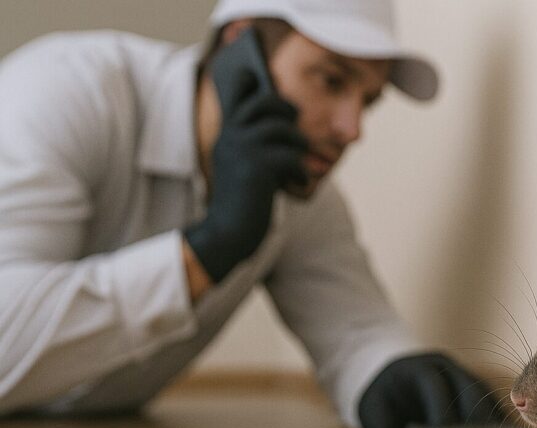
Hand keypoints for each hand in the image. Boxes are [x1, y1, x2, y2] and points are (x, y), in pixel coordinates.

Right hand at [184, 57, 308, 282]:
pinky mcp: (258, 167)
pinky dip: (299, 169)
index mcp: (227, 134)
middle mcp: (231, 136)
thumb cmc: (242, 202)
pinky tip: (299, 182)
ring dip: (297, 142)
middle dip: (285, 108)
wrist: (227, 233)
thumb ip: (258, 145)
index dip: (248, 79)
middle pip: (265, 101)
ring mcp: (242, 150)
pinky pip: (290, 156)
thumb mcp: (246, 167)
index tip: (257, 75)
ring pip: (280, 128)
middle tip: (294, 123)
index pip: (235, 93)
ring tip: (299, 158)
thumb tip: (287, 124)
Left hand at [358, 353, 501, 427]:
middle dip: (475, 415)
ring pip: (483, 394)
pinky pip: (489, 402)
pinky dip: (495, 419)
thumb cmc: (384, 397)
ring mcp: (462, 375)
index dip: (441, 411)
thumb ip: (376, 426)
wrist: (393, 379)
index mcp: (419, 368)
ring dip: (491, 418)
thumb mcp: (371, 409)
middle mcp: (445, 367)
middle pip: (467, 387)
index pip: (435, 386)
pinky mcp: (473, 389)